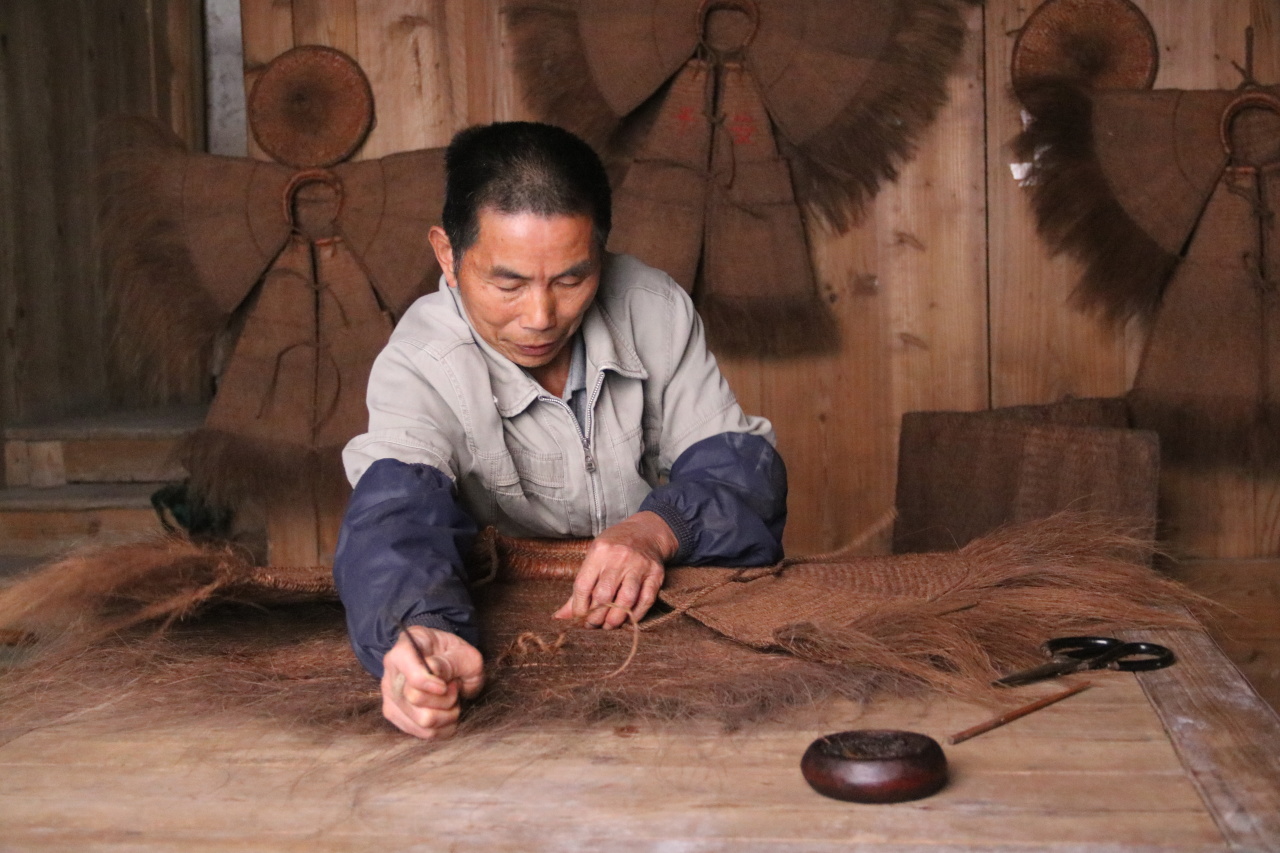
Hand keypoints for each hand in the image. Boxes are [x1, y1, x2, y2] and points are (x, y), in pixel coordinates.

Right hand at [380, 626, 483, 739]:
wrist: (448, 663)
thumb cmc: (456, 656)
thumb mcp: (463, 653)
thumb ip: (449, 662)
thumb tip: (433, 672)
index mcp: (405, 649)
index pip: (410, 675)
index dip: (431, 684)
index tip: (445, 685)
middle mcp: (391, 672)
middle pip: (415, 699)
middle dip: (445, 698)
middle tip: (454, 686)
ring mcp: (390, 695)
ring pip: (421, 721)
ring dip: (446, 714)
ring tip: (451, 700)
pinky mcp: (395, 715)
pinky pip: (422, 733)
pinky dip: (442, 728)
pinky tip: (446, 713)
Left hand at [553, 510, 677, 628]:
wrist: (646, 532)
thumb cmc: (614, 547)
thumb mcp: (594, 558)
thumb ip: (581, 588)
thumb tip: (559, 617)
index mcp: (599, 551)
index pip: (583, 586)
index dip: (579, 607)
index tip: (579, 619)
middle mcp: (619, 557)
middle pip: (604, 595)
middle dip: (596, 617)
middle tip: (594, 625)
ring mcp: (639, 565)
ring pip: (626, 600)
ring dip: (615, 619)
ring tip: (609, 626)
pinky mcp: (656, 574)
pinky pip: (646, 600)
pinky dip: (636, 615)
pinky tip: (628, 619)